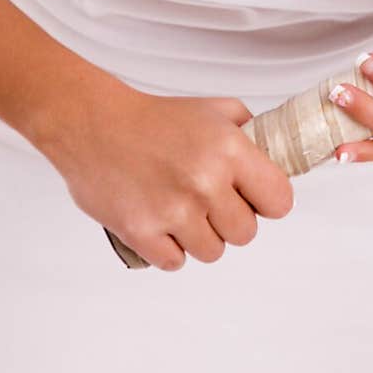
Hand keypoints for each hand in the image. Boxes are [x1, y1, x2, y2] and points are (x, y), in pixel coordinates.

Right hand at [39, 82, 294, 269]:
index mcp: (229, 150)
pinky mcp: (142, 233)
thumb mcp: (213, 110)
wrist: (94, 124)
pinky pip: (175, 262)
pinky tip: (160, 221)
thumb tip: (276, 158)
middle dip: (230, 220)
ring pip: (212, 252)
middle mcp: (206, 182)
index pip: (279, 201)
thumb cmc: (154, 118)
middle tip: (208, 201)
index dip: (267, 202)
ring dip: (200, 236)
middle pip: (246, 234)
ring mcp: (173, 211)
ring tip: (181, 208)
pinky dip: (169, 248)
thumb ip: (250, 132)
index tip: (254, 198)